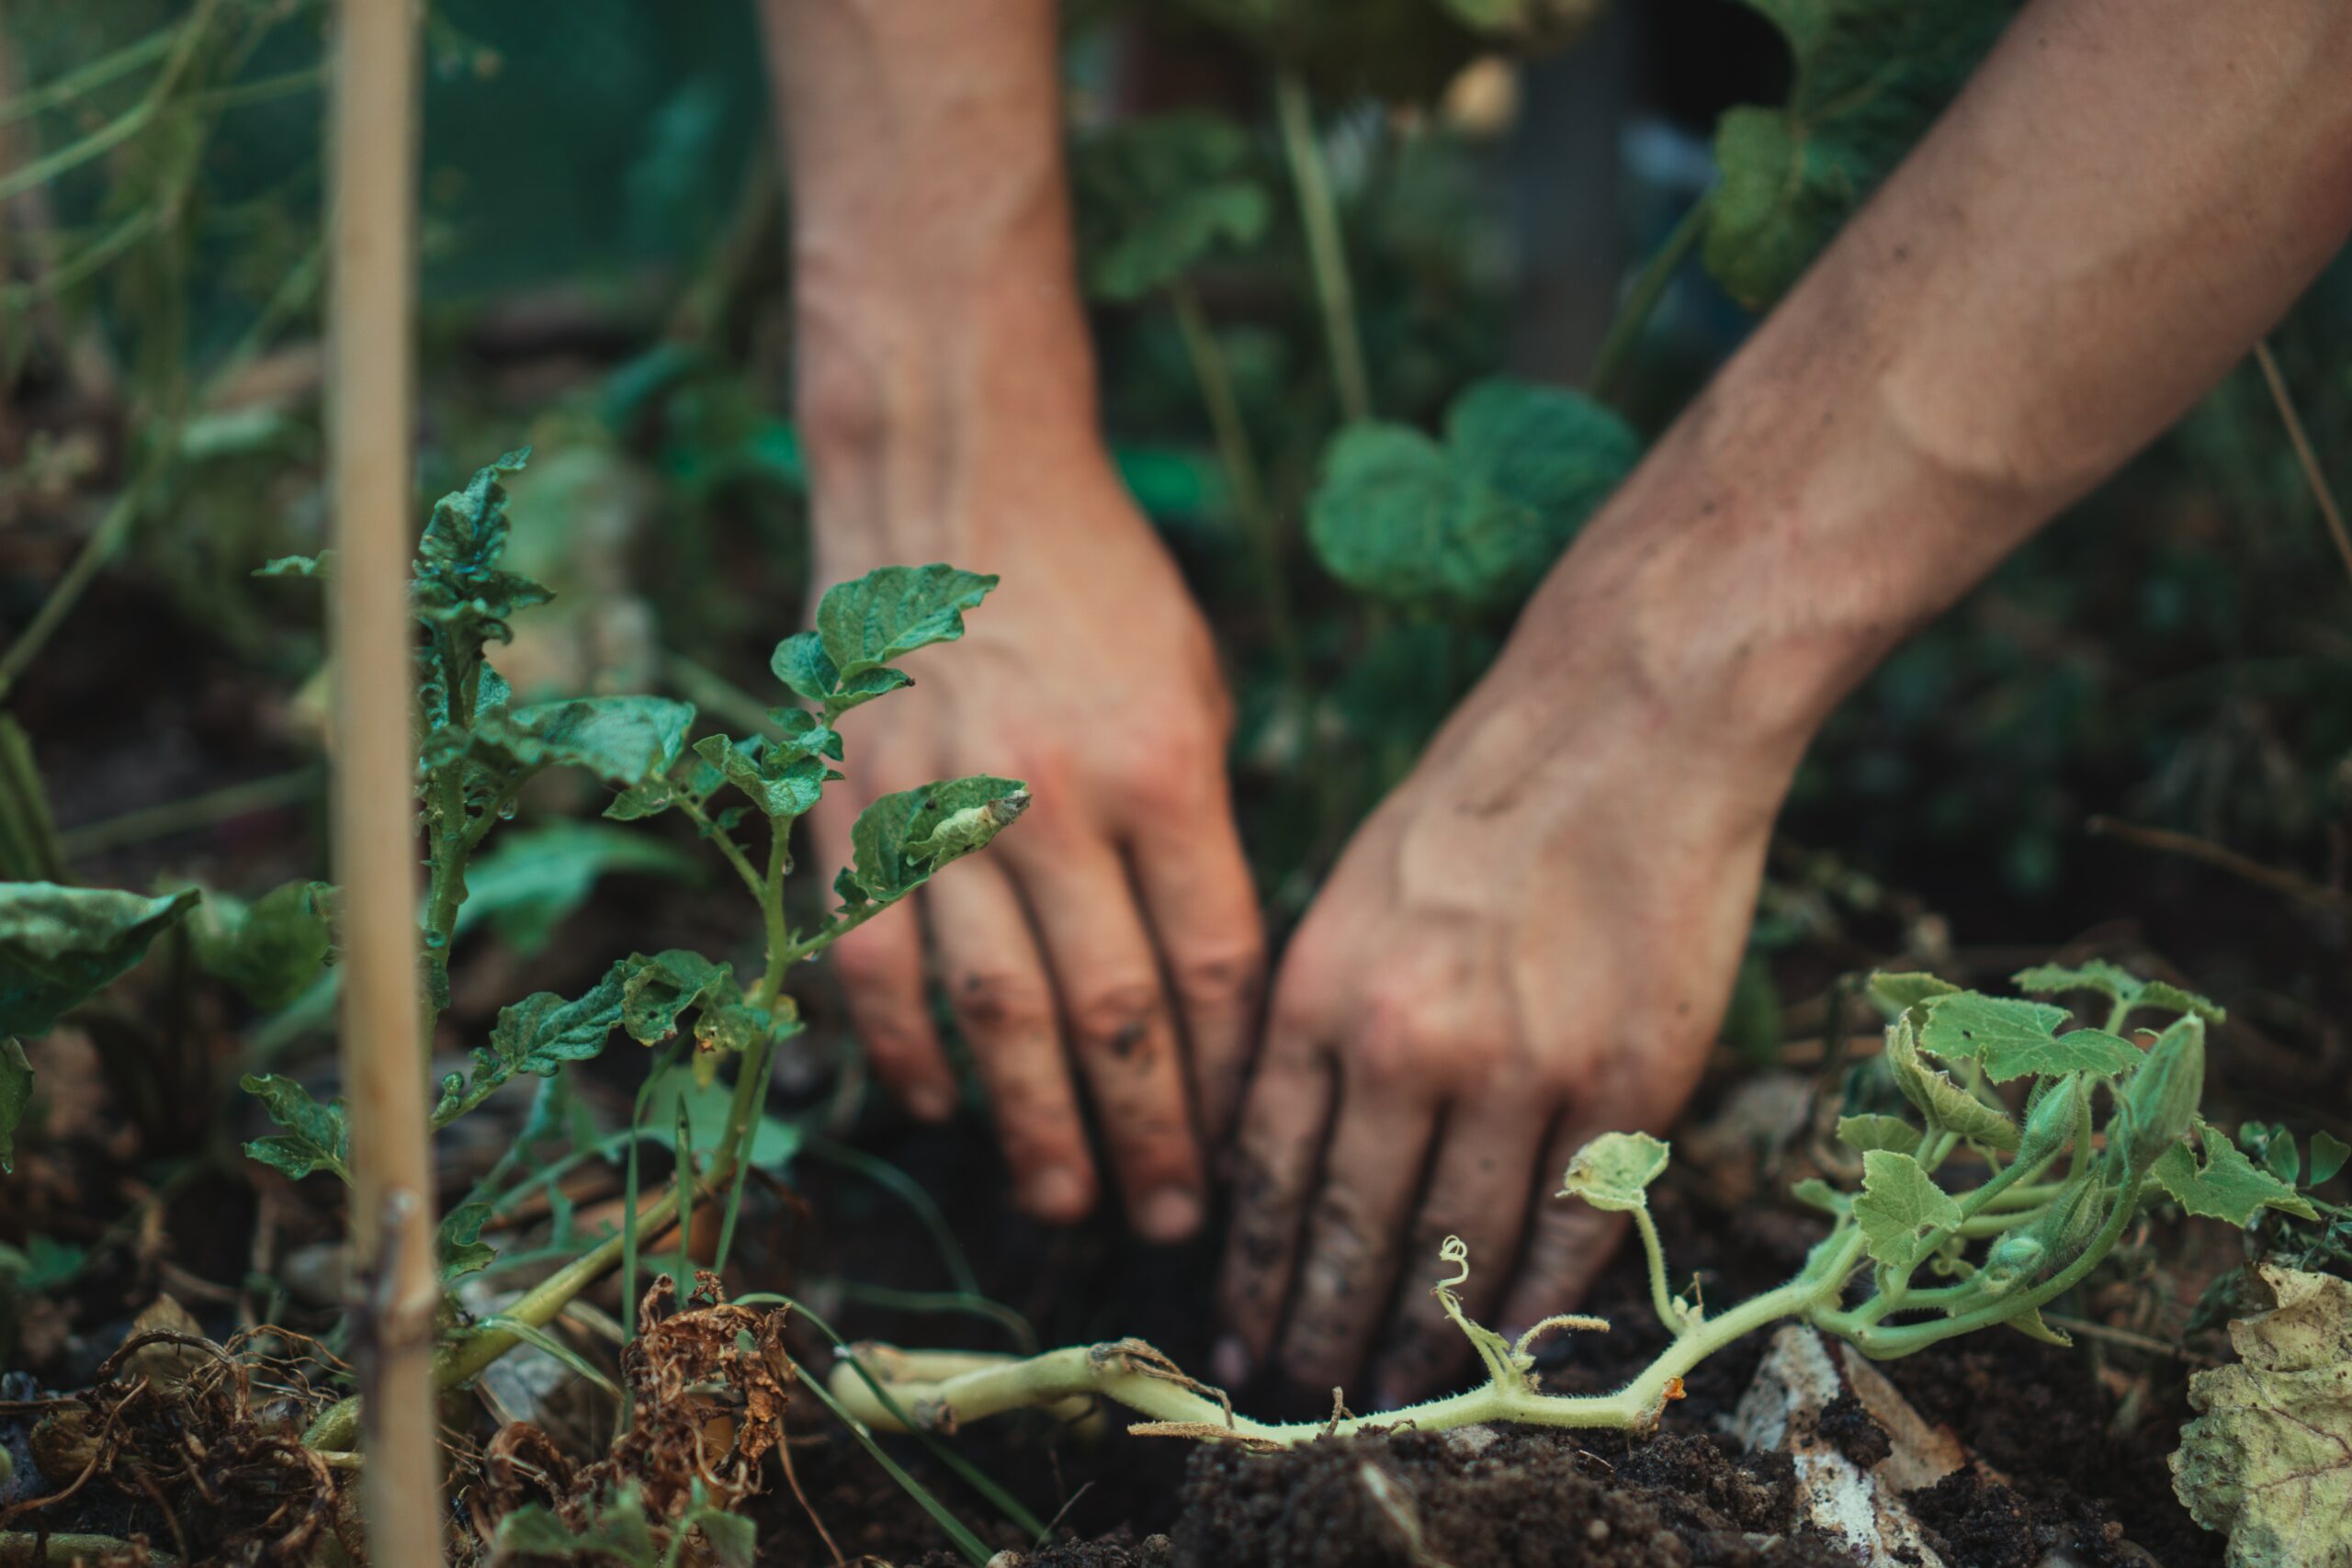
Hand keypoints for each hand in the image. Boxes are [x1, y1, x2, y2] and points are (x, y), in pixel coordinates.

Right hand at [808, 454, 1262, 1242]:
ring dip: (1031, 1125)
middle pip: (1112, 1014)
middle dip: (1149, 1136)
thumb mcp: (1196, 687)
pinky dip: (905, 1047)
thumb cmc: (1100, 587)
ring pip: (993, 1012)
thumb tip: (1211, 982)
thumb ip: (1203, 829)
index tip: (1246, 1146)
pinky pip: (876, 960)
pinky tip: (939, 1107)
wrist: (952, 481)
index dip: (1230, 1074)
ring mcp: (942, 808)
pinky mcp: (854, 808)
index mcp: (1165, 769)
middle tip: (1169, 1224)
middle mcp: (1054, 801)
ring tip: (1066, 1201)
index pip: (1212, 965)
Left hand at [1214, 596, 1793, 1405]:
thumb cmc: (1478, 798)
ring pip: (1457, 1251)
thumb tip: (1272, 1150)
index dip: (1254, 1272)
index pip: (1268, 1174)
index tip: (1240, 1334)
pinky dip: (1536, 1303)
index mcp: (1320, 991)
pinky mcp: (1626, 1083)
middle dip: (1319, 1327)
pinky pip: (1569, 1229)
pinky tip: (1509, 1348)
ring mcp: (1522, 1071)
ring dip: (1421, 1336)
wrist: (1627, 720)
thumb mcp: (1348, 893)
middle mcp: (1406, 1044)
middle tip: (1303, 1392)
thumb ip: (1311, 1022)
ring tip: (1394, 1388)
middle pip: (1350, 1231)